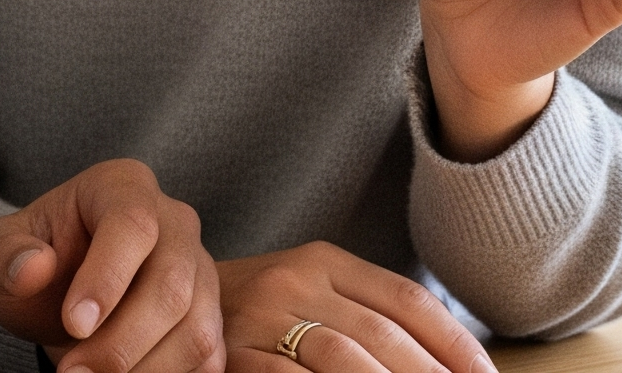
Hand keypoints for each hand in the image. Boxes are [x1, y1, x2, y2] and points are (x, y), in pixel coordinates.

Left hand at [0, 160, 222, 372]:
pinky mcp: (212, 315)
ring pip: (196, 329)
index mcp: (123, 187)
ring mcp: (200, 268)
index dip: (107, 278)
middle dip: (120, 344)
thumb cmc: (33, 262)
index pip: (132, 224)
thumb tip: (32, 269)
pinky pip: (209, 359)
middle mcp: (175, 221)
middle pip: (171, 284)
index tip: (73, 325)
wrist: (62, 290)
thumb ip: (5, 254)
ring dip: (144, 372)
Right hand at [217, 244, 491, 372]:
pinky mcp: (233, 353)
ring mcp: (262, 317)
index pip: (407, 301)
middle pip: (383, 334)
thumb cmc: (255, 309)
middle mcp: (297, 279)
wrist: (167, 298)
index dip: (454, 344)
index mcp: (325, 260)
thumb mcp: (309, 292)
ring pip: (344, 358)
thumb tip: (449, 360)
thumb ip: (365, 315)